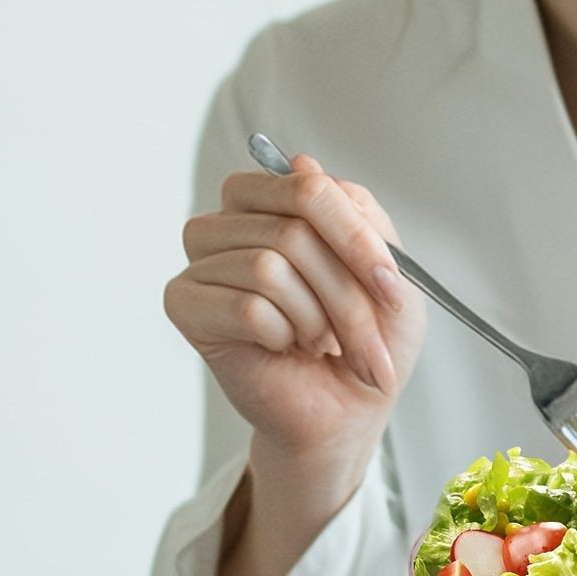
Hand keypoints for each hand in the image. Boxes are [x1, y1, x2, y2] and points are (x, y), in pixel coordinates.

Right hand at [164, 152, 425, 521]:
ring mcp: (203, 260)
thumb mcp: (390, 274)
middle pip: (294, 230)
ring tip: (321, 343)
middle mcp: (233, 221)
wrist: (343, 412)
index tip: (392, 288)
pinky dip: (282, 336)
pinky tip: (284, 349)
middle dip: (344, 294)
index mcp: (279, 200)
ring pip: (269, 267)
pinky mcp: (185, 304)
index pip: (311, 188)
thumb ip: (360, 215)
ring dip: (316, 320)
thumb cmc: (364, 340)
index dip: (358, 240)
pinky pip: (246, 306)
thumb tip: (303, 163)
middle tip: (363, 339)